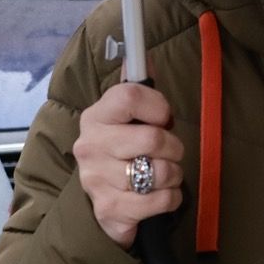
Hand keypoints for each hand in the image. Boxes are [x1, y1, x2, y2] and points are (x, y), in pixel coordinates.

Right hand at [73, 82, 185, 247]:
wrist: (106, 201)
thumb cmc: (125, 151)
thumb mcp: (130, 117)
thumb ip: (137, 85)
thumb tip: (143, 54)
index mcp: (96, 117)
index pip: (129, 96)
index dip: (158, 106)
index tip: (163, 118)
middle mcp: (90, 146)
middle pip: (152, 139)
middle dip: (174, 147)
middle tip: (169, 152)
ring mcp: (96, 180)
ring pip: (159, 172)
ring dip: (174, 175)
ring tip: (165, 175)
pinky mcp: (108, 210)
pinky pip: (159, 201)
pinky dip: (170, 199)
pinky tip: (161, 195)